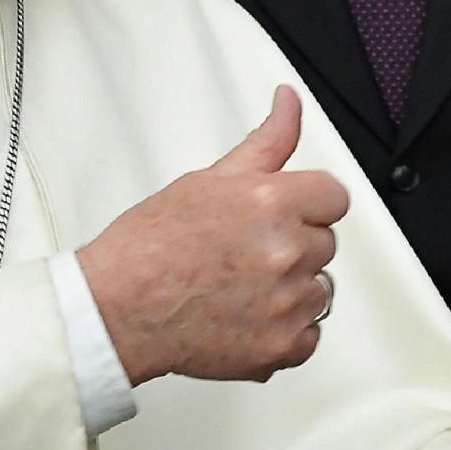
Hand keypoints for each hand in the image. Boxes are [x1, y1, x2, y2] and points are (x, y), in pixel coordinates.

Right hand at [79, 87, 347, 383]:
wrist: (115, 310)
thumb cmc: (147, 248)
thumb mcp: (208, 179)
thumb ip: (266, 142)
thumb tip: (289, 103)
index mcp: (271, 203)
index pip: (335, 197)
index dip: (308, 205)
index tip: (287, 215)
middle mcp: (285, 251)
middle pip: (326, 243)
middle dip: (294, 244)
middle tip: (246, 252)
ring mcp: (286, 302)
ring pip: (319, 289)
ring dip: (292, 289)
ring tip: (242, 286)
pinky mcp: (280, 346)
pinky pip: (309, 336)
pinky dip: (285, 331)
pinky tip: (248, 317)